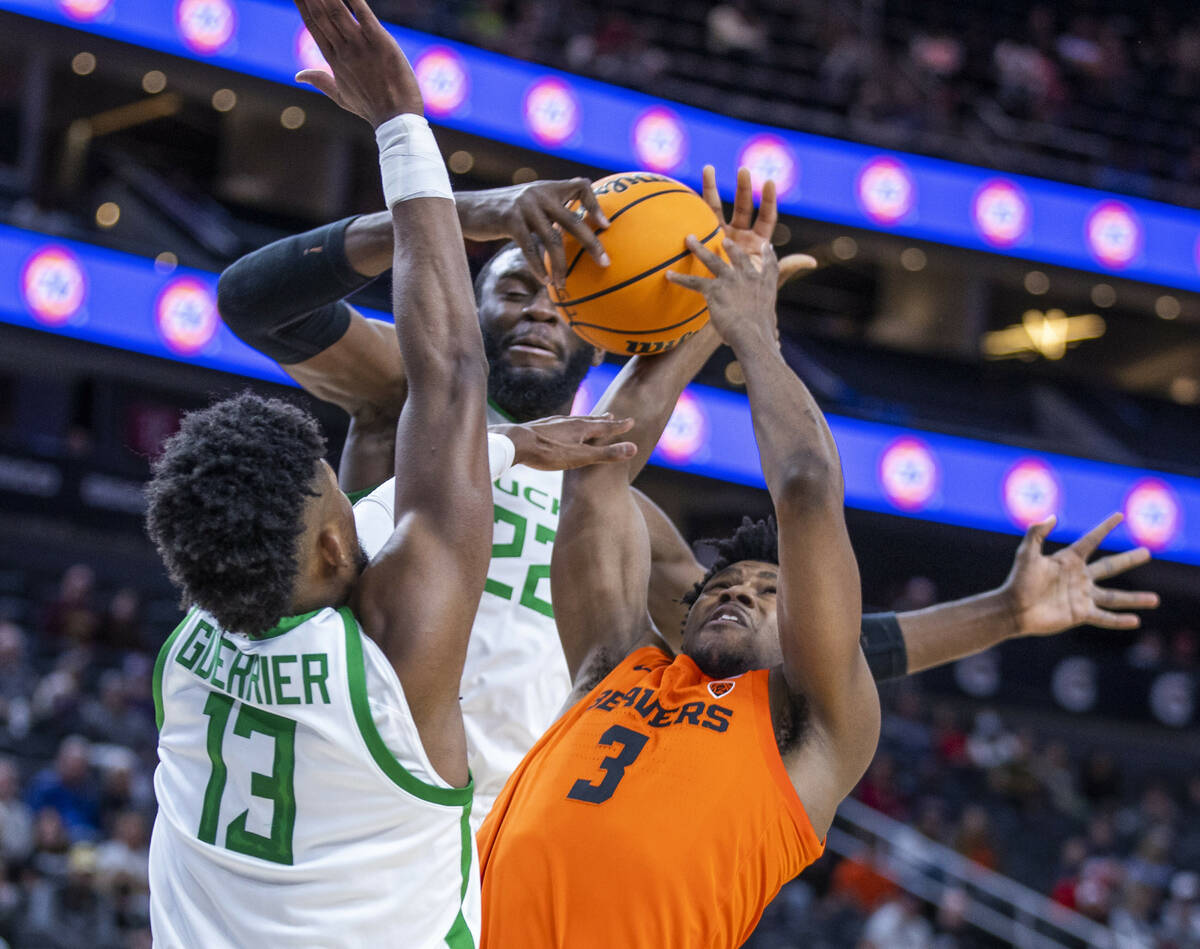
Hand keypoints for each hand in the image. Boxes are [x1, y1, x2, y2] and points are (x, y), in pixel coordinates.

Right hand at [294, 0, 422, 126]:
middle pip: (322, 14)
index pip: (313, 25)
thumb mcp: (341, 97)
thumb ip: (320, 81)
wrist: (396, 119)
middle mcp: (343, 49)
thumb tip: (298, 75)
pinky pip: (364, 14)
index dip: (303, 5)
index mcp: (333, 60)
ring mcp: (361, 45)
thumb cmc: (371, 108)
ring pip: (337, 11)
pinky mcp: (381, 41)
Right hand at [457, 180, 610, 287]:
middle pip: (573, 220)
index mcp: (548, 188)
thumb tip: (575, 233)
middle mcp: (540, 193)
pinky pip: (531, 249)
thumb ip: (550, 212)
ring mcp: (525, 206)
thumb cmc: (501, 213)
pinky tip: (545, 281)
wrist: (468, 208)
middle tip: (605, 262)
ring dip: (561, 266)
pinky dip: (539, 268)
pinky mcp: (510, 220)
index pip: (581, 185)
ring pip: (552, 240)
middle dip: (591, 243)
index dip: (595, 204)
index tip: (605, 226)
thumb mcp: (527, 205)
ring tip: (564, 284)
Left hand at [492, 415, 636, 471]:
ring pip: (575, 420)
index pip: (606, 426)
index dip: (619, 426)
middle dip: (603, 420)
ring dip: (586, 420)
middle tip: (612, 416)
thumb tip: (634, 448)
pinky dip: (568, 424)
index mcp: (581, 428)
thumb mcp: (581, 457)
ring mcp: (554, 423)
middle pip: (590, 420)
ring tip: (590, 419)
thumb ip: (606, 453)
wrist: (515, 442)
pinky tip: (560, 427)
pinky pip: (560, 423)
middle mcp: (569, 422)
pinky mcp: (541, 427)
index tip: (631, 421)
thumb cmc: (548, 452)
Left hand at [664, 235, 778, 351]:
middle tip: (725, 241)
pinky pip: (694, 281)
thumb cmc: (762, 338)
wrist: (753, 336)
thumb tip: (772, 347)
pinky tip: (668, 275)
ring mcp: (731, 281)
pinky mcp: (715, 289)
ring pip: (713, 260)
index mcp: (766, 286)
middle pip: (739, 257)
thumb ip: (768, 331)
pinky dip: (680, 279)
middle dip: (731, 248)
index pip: (771, 267)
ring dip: (699, 249)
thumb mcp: (771, 329)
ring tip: (690, 239)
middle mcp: (749, 278)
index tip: (766, 246)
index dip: (768, 255)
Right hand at [699, 165, 815, 288]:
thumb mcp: (770, 279)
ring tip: (708, 168)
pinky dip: (694, 207)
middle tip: (743, 170)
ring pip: (716, 208)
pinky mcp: (704, 242)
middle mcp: (740, 235)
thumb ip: (787, 267)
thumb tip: (812, 261)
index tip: (769, 182)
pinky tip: (688, 193)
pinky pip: (699, 222)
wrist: (728, 307)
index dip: (769, 200)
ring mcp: (721, 236)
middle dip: (743, 187)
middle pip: (744, 206)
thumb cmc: (751, 295)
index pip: (767, 216)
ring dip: (712, 188)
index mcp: (758, 242)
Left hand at [1003, 513, 1159, 636]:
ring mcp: (1081, 596)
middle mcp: (1079, 577)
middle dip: (1129, 559)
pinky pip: (1104, 617)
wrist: (1013, 609)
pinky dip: (1119, 620)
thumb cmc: (1018, 580)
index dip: (1105, 527)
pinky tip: (1136, 621)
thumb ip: (1037, 533)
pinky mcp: (1080, 613)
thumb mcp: (1026, 554)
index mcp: (1068, 560)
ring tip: (1156, 599)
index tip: (1120, 515)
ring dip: (1135, 599)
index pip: (1092, 540)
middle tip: (1147, 552)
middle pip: (1110, 566)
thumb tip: (1052, 516)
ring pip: (1115, 597)